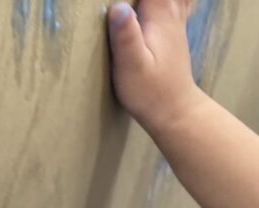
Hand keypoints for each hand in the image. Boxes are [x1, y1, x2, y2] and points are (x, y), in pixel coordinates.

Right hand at [107, 0, 204, 139]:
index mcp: (158, 17)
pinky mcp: (175, 31)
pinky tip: (168, 3)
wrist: (174, 109)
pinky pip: (179, 0)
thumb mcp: (131, 66)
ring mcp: (176, 21)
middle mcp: (171, 13)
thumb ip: (125, 36)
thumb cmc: (149, 92)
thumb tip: (117, 6)